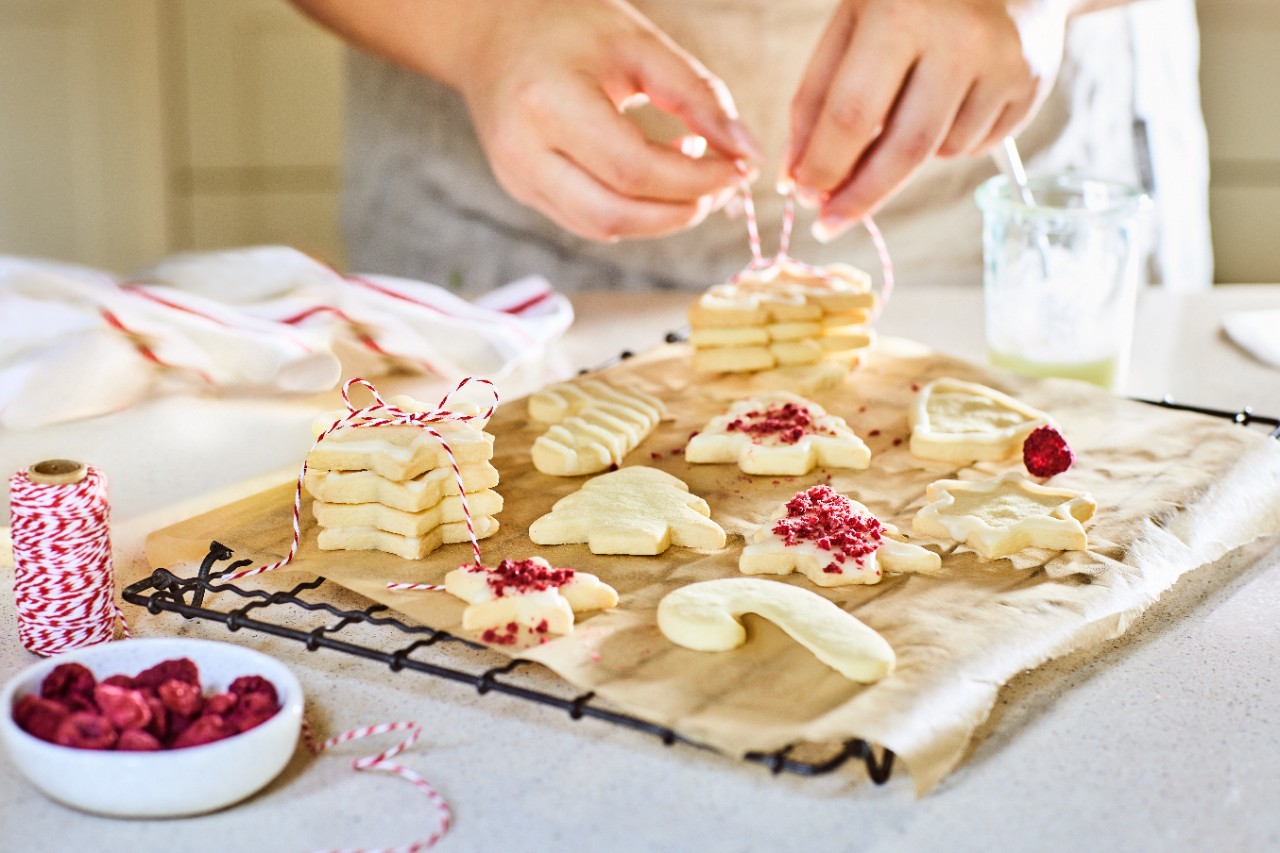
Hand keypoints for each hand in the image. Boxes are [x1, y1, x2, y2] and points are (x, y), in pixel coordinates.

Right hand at [453, 0, 761, 241]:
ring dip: (659, 218)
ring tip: (691, 180)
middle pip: (616, 214)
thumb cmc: (567, 26)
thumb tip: (746, 152)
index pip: (633, 169)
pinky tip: (653, 179)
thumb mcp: (640, 45)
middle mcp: (522, 150)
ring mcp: (516, 177)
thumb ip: (698, 96)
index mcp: (548, 102)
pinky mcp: (521, 191)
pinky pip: (586, 222)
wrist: (491, 31)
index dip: (695, 180)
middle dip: (681, 211)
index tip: (739, 168)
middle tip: (721, 185)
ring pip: (602, 228)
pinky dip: (632, 212)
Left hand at [784, 0, 1070, 240]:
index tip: (805, 199)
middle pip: (904, 150)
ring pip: (940, 153)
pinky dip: (947, 140)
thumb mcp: (852, 24)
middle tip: (830, 223)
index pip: (852, 115)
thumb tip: (797, 177)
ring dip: (908, 155)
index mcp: (900, 11)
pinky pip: (975, 145)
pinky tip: (948, 99)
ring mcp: (1002, 62)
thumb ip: (816, 98)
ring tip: (907, 107)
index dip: (825, 167)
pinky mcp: (1031, 83)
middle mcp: (959, 38)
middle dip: (860, 197)